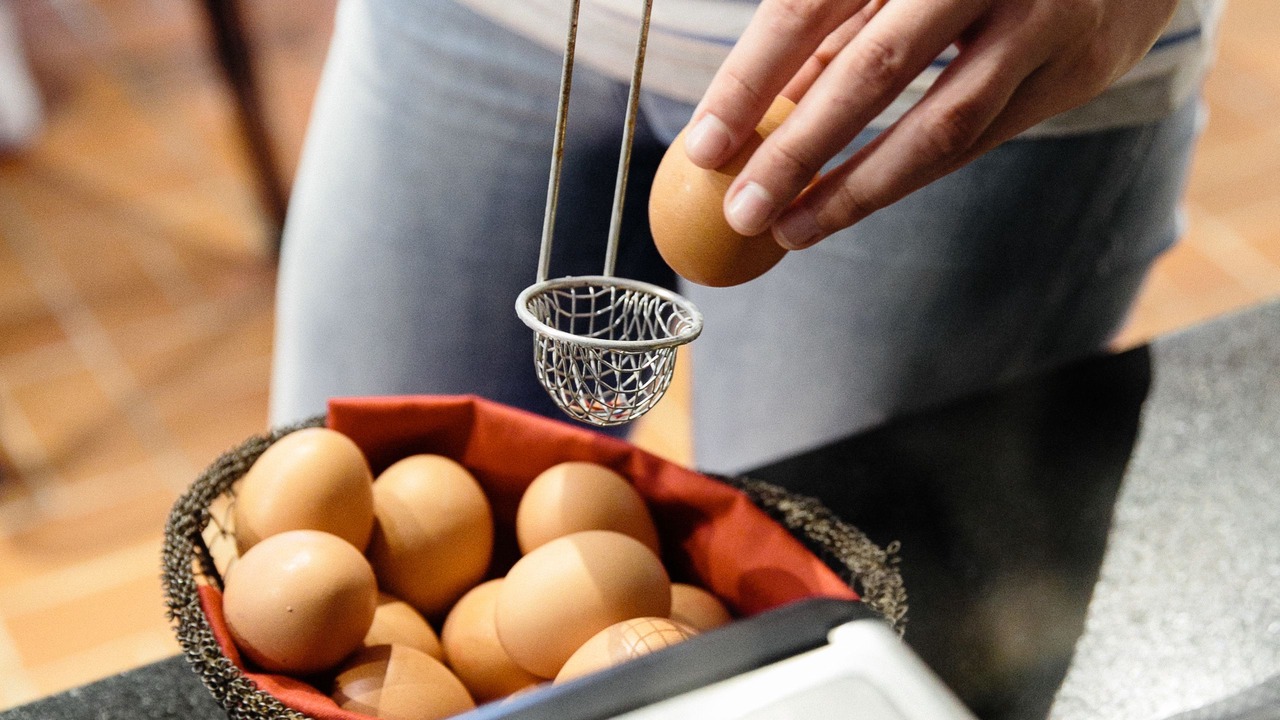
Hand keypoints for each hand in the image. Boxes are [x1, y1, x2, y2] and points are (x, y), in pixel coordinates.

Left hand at [683, 0, 1179, 249]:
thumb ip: (833, 25)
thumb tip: (755, 112)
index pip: (808, 6)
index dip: (749, 81)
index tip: (704, 146)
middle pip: (873, 71)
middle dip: (797, 150)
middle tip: (741, 211)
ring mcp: (1042, 19)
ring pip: (938, 124)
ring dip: (855, 189)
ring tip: (789, 229)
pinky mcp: (1079, 71)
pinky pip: (979, 141)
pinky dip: (909, 178)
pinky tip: (852, 203)